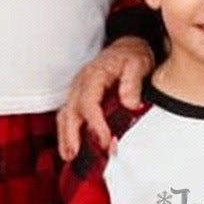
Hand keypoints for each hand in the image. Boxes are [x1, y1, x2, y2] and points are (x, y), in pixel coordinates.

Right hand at [58, 36, 154, 160]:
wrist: (127, 47)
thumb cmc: (131, 55)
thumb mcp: (138, 63)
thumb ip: (133, 82)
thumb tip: (129, 103)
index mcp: (94, 75)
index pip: (89, 103)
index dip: (96, 125)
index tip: (106, 141)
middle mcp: (81, 83)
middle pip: (70, 111)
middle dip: (71, 135)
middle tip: (76, 154)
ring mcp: (77, 90)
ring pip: (65, 115)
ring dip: (65, 137)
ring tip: (69, 156)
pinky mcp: (79, 97)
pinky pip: (68, 115)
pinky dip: (67, 132)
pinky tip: (70, 148)